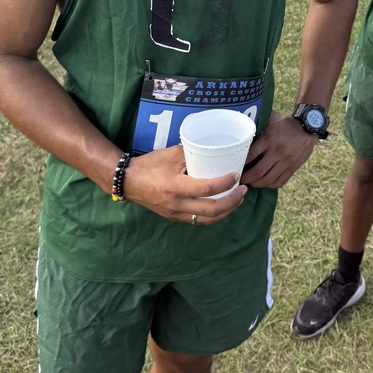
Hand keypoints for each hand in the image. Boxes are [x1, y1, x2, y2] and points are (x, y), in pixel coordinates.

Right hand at [123, 144, 246, 224]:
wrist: (128, 181)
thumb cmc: (150, 165)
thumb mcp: (171, 154)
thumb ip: (193, 154)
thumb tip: (214, 152)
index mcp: (176, 187)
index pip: (207, 189)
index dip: (225, 183)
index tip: (237, 175)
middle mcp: (177, 204)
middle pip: (212, 210)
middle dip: (232, 202)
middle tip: (244, 190)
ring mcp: (175, 214)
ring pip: (207, 219)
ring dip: (226, 211)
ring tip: (238, 199)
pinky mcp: (174, 217)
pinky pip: (198, 220)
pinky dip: (213, 215)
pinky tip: (222, 206)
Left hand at [241, 111, 318, 187]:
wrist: (308, 127)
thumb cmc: (286, 123)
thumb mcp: (271, 118)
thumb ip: (259, 120)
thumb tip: (243, 119)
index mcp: (269, 139)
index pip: (250, 155)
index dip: (241, 164)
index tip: (236, 166)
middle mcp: (277, 151)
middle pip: (258, 171)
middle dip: (247, 178)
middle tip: (241, 179)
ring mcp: (286, 161)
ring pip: (268, 179)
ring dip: (257, 184)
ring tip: (252, 183)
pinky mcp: (293, 167)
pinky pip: (280, 181)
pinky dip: (271, 185)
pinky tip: (265, 182)